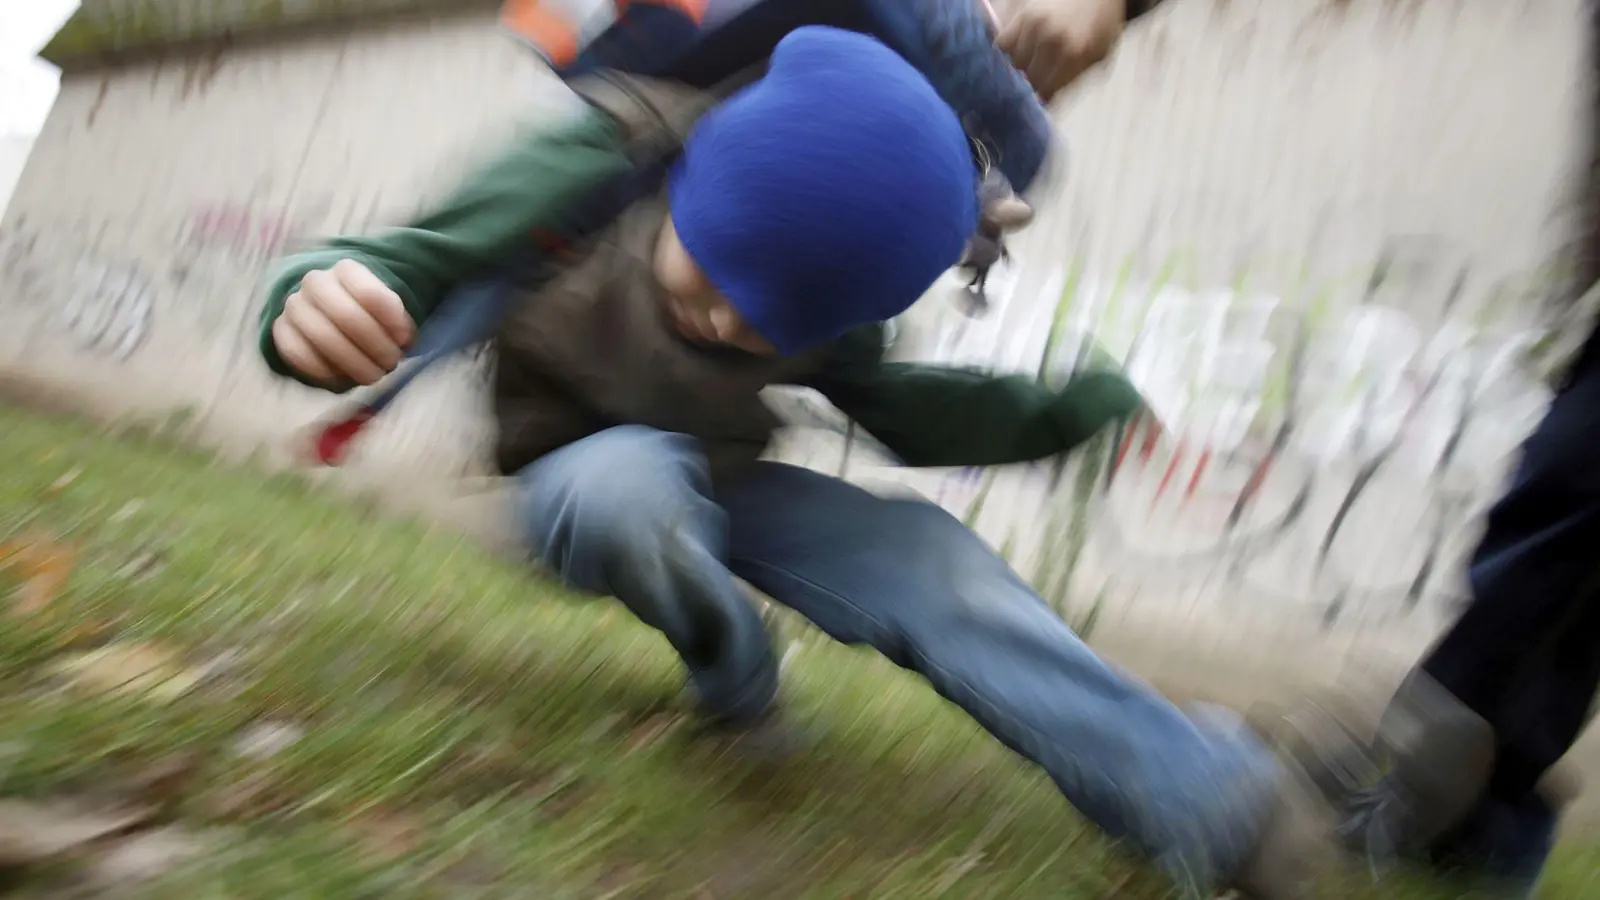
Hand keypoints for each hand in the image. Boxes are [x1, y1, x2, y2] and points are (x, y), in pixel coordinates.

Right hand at [271, 259, 414, 386]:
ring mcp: (294, 305)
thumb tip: (404, 341)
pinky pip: (299, 355)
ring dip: (354, 363)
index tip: (405, 341)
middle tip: (391, 363)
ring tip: (374, 375)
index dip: (393, 322)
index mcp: (346, 269)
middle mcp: (316, 282)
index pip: (371, 294)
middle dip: (375, 346)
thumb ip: (398, 320)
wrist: (325, 312)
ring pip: (324, 337)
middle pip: (347, 317)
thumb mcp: (388, 308)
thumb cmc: (367, 312)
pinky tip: (344, 378)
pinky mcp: (280, 329)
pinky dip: (326, 372)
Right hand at [998, 0, 1125, 103]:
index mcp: (1074, 54)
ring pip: (1012, 63)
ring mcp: (1033, 25)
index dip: (1042, 98)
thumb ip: (1075, 81)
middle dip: (1031, 83)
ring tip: (1033, 60)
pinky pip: (1002, 43)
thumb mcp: (1100, 56)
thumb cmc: (1102, 23)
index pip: (1044, 92)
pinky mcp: (1021, 13)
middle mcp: (1050, 40)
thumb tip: (1047, 104)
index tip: (1042, 99)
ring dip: (1019, 67)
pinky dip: (1008, 50)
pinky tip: (1021, 48)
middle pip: (1026, 80)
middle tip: (1039, 78)